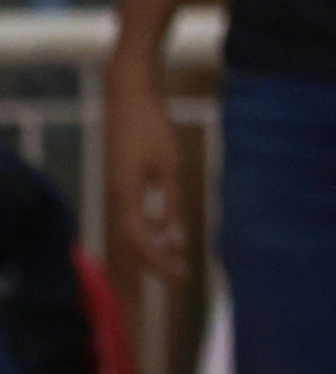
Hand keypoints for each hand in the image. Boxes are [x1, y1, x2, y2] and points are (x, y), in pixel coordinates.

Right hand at [103, 71, 189, 282]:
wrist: (128, 98)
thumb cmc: (151, 129)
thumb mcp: (170, 167)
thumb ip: (172, 203)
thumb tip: (177, 239)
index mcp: (126, 198)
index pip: (141, 243)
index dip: (160, 262)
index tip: (183, 274)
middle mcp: (115, 199)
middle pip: (131, 244)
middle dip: (154, 263)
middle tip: (181, 275)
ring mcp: (115, 192)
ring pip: (130, 232)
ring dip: (151, 247)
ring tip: (176, 258)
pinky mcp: (119, 183)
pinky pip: (131, 216)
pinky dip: (148, 228)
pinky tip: (166, 229)